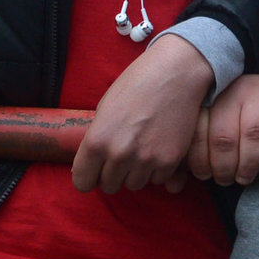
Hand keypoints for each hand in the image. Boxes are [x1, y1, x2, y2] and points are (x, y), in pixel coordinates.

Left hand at [73, 33, 212, 193]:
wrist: (176, 73)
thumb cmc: (137, 83)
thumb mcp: (105, 106)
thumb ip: (97, 137)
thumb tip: (92, 162)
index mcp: (97, 139)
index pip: (82, 182)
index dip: (87, 176)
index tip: (95, 170)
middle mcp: (119, 154)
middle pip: (108, 186)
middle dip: (112, 173)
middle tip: (122, 153)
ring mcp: (146, 160)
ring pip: (133, 185)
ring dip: (135, 172)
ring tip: (141, 147)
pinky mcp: (169, 161)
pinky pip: (156, 179)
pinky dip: (156, 169)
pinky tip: (158, 146)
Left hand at [189, 74, 258, 186]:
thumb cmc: (233, 112)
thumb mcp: (210, 122)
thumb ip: (191, 152)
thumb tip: (173, 185)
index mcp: (210, 97)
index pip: (199, 133)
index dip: (200, 161)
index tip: (204, 175)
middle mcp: (234, 90)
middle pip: (225, 136)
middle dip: (224, 167)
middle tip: (226, 180)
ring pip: (253, 132)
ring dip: (249, 163)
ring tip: (245, 176)